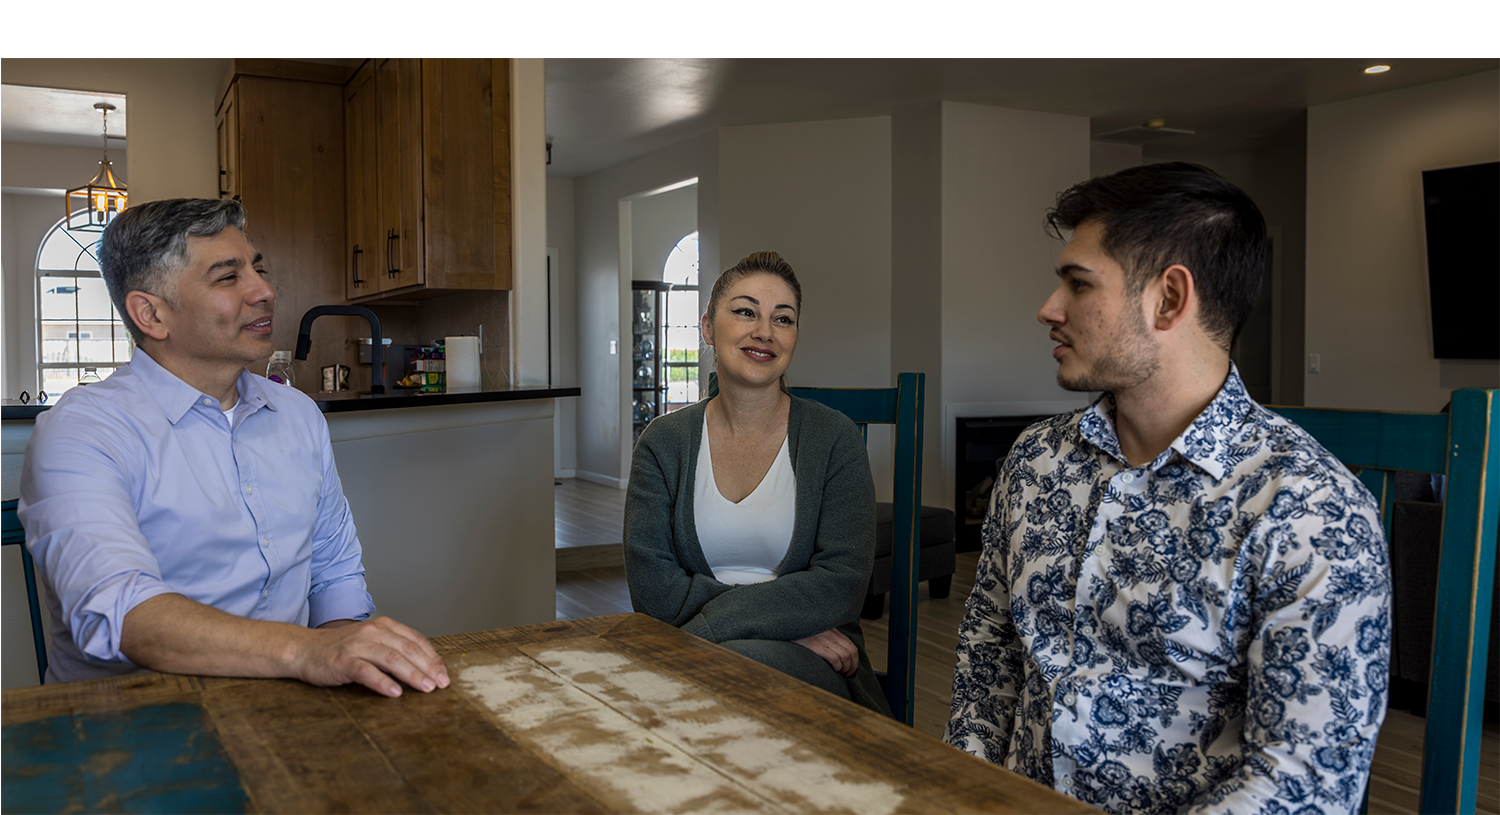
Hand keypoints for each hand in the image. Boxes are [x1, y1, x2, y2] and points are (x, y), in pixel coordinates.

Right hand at [293, 616, 449, 697]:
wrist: (304, 650)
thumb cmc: (341, 649)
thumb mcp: (371, 642)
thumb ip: (393, 648)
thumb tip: (423, 667)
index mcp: (383, 626)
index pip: (415, 640)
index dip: (433, 657)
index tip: (444, 673)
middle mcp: (373, 632)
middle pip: (408, 649)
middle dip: (429, 667)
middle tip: (442, 684)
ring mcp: (358, 645)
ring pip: (392, 659)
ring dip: (412, 675)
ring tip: (427, 688)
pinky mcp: (344, 661)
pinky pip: (367, 672)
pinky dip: (383, 682)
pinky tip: (395, 693)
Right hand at [794, 628, 858, 676]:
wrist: (787, 627)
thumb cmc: (801, 634)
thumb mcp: (818, 633)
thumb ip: (828, 639)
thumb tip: (838, 654)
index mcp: (833, 631)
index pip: (852, 646)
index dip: (855, 661)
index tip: (852, 670)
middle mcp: (831, 634)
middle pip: (852, 652)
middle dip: (853, 666)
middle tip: (847, 675)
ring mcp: (825, 640)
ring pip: (846, 656)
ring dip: (846, 668)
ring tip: (840, 673)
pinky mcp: (817, 646)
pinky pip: (835, 658)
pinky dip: (837, 666)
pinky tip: (833, 669)